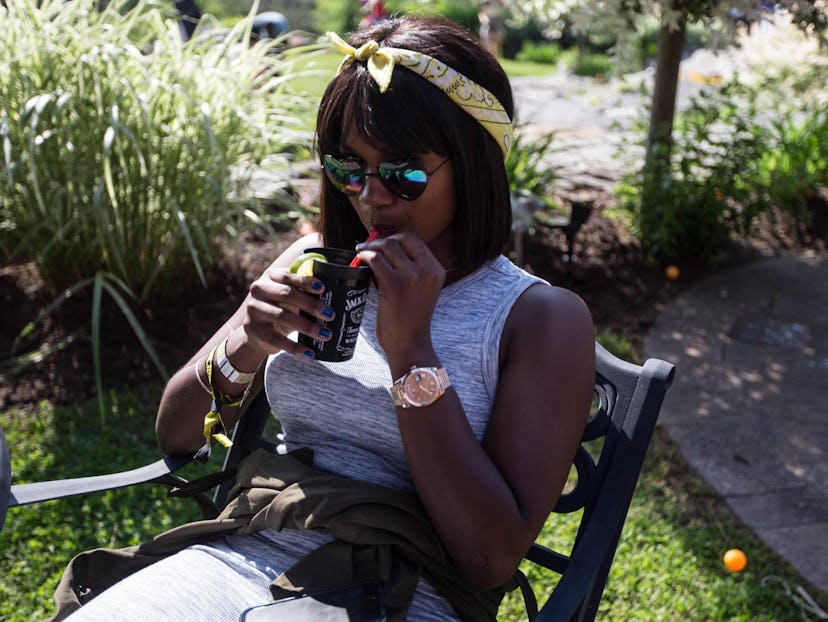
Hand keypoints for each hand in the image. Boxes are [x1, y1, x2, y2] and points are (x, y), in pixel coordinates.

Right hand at [234, 267, 334, 359]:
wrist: (256, 332)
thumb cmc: (281, 308)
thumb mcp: (289, 296)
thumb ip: (305, 290)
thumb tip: (336, 290)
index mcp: (270, 276)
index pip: (288, 276)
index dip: (305, 281)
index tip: (322, 288)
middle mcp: (258, 289)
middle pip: (287, 294)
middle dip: (311, 304)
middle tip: (330, 314)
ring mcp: (253, 309)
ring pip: (282, 316)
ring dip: (307, 326)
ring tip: (325, 334)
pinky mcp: (252, 329)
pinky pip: (276, 339)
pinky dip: (295, 347)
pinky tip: (309, 352)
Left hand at [354, 233, 444, 364]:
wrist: (410, 343)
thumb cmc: (411, 319)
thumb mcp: (422, 290)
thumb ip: (414, 270)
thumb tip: (389, 249)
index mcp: (436, 270)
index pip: (415, 241)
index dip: (396, 238)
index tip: (383, 242)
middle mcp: (427, 270)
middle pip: (401, 240)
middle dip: (382, 240)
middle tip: (369, 245)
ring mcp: (412, 276)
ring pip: (387, 247)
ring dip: (371, 246)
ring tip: (362, 251)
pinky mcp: (394, 284)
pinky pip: (376, 260)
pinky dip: (365, 255)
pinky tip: (359, 259)